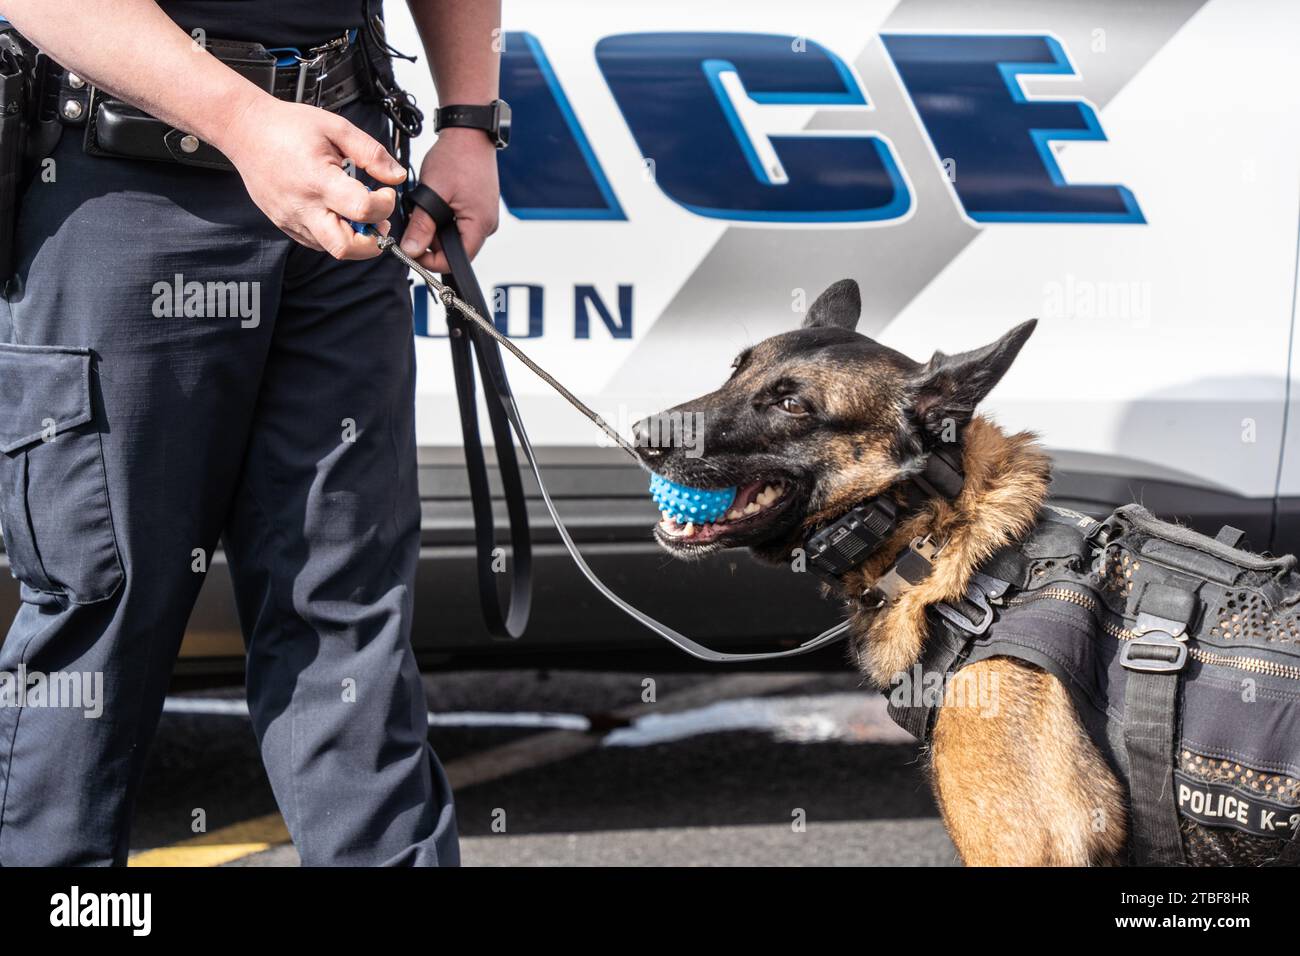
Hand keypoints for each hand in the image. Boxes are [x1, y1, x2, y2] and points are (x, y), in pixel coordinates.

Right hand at [220, 95, 405, 258]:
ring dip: (355, 239)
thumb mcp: (337, 128)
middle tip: (379, 221)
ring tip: (359, 214)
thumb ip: (372, 153)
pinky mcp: (285, 225)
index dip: (384, 205)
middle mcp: (303, 206)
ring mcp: (291, 220)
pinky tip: (338, 213)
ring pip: (332, 249)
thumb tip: (397, 177)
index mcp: (318, 180)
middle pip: (346, 247)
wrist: (244, 131)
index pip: (362, 210)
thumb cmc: (287, 127)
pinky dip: (335, 235)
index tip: (386, 192)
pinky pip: (317, 243)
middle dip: (372, 242)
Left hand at [399, 127, 499, 271]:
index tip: (410, 250)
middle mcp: (487, 224)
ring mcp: (484, 216)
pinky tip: (438, 201)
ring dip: (436, 227)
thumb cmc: (456, 156)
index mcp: (480, 224)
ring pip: (454, 236)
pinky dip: (444, 217)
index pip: (456, 260)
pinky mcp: (479, 208)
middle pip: (455, 249)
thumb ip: (422, 225)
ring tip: (427, 205)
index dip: (430, 260)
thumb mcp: (432, 193)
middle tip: (415, 221)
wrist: (469, 132)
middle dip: (431, 241)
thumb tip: (411, 250)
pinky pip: (459, 223)